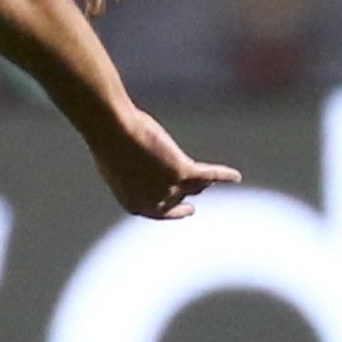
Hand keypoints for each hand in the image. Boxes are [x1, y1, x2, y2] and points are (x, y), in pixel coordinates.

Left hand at [85, 106, 239, 219]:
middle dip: (184, 191)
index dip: (175, 210)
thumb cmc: (107, 141)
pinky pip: (209, 174)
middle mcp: (154, 203)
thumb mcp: (117, 163)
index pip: (161, 211)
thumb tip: (142, 170)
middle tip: (198, 193)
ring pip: (194, 184)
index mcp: (134, 205)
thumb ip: (132, 174)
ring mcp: (170, 189)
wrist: (111, 129)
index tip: (191, 209)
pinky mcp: (183, 172)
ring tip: (211, 177)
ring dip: (202, 179)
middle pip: (179, 197)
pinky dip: (223, 175)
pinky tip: (235, 176)